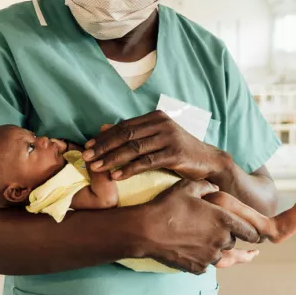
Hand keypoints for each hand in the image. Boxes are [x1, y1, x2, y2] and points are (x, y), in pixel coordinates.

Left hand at [82, 111, 228, 180]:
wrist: (209, 161)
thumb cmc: (180, 151)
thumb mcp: (157, 138)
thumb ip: (134, 133)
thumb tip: (103, 128)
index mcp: (155, 117)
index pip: (124, 126)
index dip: (104, 136)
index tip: (87, 146)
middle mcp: (162, 124)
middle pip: (126, 135)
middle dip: (104, 147)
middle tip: (86, 157)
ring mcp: (169, 138)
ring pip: (134, 148)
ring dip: (112, 159)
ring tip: (96, 168)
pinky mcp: (175, 153)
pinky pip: (147, 162)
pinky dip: (129, 169)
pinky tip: (117, 176)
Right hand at [136, 179, 260, 274]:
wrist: (146, 230)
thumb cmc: (167, 206)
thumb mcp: (187, 188)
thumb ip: (207, 186)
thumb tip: (216, 188)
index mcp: (224, 220)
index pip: (251, 232)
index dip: (252, 232)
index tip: (252, 233)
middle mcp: (221, 240)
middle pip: (232, 241)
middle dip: (226, 235)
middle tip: (209, 227)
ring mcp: (209, 256)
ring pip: (219, 254)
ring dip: (213, 248)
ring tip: (196, 238)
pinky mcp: (197, 267)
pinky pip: (205, 264)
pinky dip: (200, 257)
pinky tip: (188, 248)